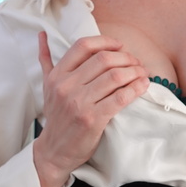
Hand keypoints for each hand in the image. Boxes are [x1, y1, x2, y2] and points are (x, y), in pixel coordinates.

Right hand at [32, 32, 148, 186]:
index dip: (107, 42)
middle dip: (127, 57)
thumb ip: (46, 60)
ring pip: (115, 76)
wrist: (54, 151)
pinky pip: (120, 97)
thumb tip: (42, 35)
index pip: (84, 45)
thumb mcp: (47, 86)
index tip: (121, 47)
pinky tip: (143, 86)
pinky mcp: (92, 119)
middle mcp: (66, 85)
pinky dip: (136, 88)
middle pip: (104, 59)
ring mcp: (79, 102)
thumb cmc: (56, 117)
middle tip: (137, 63)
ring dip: (135, 72)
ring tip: (143, 73)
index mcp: (57, 75)